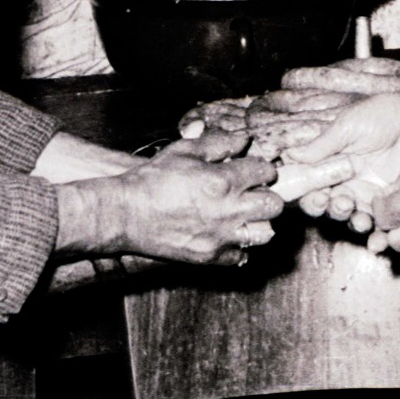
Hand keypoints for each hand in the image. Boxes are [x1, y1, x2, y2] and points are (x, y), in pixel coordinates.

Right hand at [84, 130, 283, 265]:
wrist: (125, 215)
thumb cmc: (152, 179)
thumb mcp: (183, 151)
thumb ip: (218, 143)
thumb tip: (243, 140)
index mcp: (221, 181)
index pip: (265, 172)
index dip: (261, 168)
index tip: (253, 170)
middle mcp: (227, 211)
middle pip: (274, 205)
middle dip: (266, 195)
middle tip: (253, 193)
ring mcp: (220, 237)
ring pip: (264, 233)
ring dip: (257, 222)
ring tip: (243, 215)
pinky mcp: (211, 258)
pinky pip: (242, 255)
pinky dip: (238, 246)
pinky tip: (226, 234)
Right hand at [285, 91, 399, 233]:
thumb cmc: (382, 115)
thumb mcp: (347, 126)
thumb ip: (322, 145)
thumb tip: (290, 155)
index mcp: (329, 163)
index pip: (310, 185)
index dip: (307, 194)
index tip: (314, 196)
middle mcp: (344, 182)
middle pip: (327, 206)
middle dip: (329, 209)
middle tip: (340, 203)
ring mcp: (366, 195)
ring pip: (350, 218)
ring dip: (351, 222)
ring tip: (360, 218)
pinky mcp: (388, 204)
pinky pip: (377, 225)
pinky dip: (375, 237)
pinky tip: (376, 240)